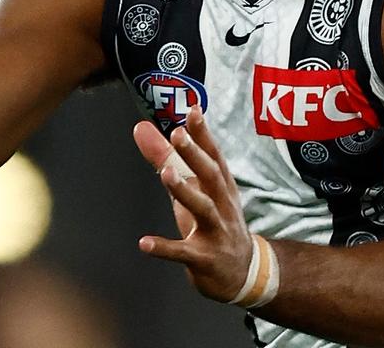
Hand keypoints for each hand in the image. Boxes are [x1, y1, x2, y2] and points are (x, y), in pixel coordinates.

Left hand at [132, 107, 254, 302]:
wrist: (244, 273)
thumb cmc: (214, 222)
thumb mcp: (193, 188)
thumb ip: (164, 156)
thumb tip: (139, 127)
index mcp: (221, 187)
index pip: (214, 156)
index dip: (204, 134)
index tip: (194, 110)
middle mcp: (223, 206)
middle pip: (211, 176)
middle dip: (195, 155)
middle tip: (178, 134)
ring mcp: (216, 233)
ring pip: (203, 209)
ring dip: (185, 191)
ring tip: (165, 174)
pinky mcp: (205, 259)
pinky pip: (184, 252)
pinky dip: (164, 248)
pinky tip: (144, 243)